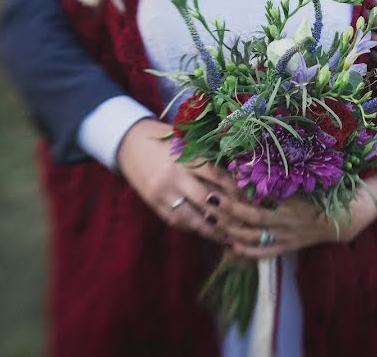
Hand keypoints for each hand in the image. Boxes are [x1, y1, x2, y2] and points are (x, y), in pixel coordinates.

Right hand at [117, 118, 243, 244]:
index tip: (248, 200)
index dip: (235, 191)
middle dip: (228, 216)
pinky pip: (175, 221)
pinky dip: (192, 228)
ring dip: (212, 230)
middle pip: (207, 201)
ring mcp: (162, 191)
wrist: (128, 140)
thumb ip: (207, 158)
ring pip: (191, 217)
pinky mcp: (152, 202)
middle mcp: (175, 175)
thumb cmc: (165, 139)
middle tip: (245, 225)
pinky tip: (206, 232)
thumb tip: (237, 178)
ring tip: (229, 238)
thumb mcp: (187, 142)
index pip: (218, 176)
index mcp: (187, 156)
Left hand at [221, 172, 376, 258]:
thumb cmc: (331, 188)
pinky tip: (229, 243)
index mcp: (294, 201)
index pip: (260, 198)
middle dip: (226, 209)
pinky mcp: (288, 247)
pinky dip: (245, 250)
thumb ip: (292, 164)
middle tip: (207, 198)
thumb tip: (271, 144)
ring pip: (252, 238)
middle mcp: (288, 222)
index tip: (219, 179)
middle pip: (250, 218)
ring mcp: (288, 237)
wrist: (350, 217)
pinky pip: (263, 253)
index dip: (237, 191)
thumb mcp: (314, 173)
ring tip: (210, 218)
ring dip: (229, 229)